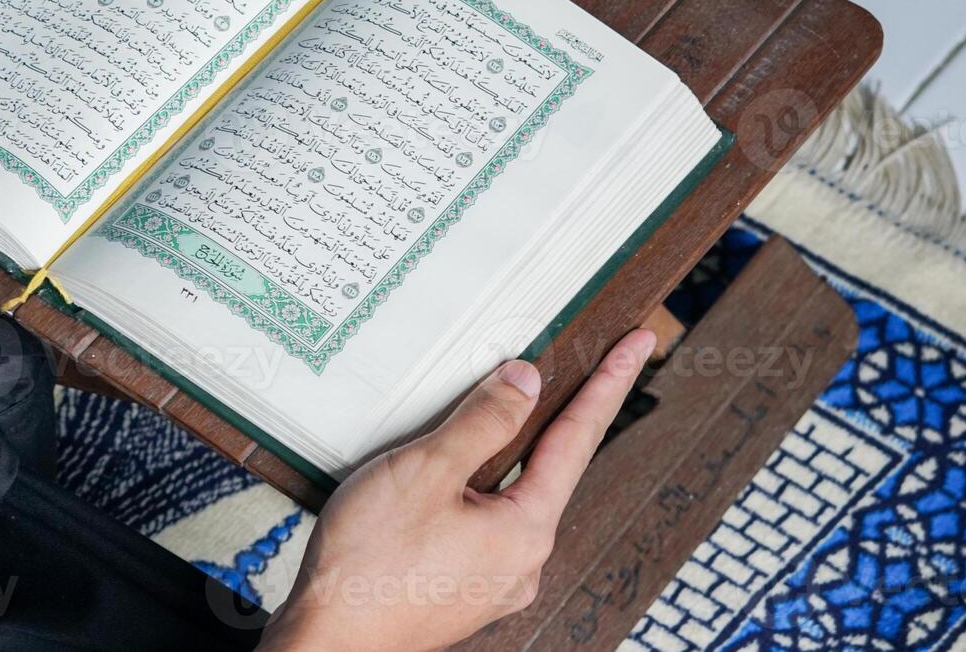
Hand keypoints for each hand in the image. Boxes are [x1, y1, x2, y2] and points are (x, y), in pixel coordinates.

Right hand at [259, 329, 656, 651]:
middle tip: (564, 370)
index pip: (577, 438)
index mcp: (525, 530)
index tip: (639, 344)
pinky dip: (472, 492)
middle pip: (546, 468)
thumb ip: (482, 421)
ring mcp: (493, 583)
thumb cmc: (367, 564)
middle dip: (548, 419)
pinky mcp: (461, 591)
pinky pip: (481, 526)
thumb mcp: (425, 470)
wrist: (327, 640)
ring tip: (467, 429)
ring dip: (497, 459)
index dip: (609, 384)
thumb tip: (525, 382)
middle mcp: (522, 562)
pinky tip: (439, 483)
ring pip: (508, 499)